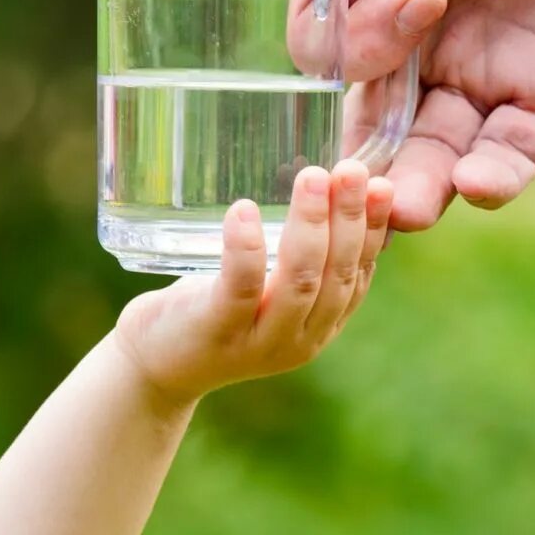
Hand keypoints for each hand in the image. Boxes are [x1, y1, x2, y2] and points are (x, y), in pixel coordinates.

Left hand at [113, 160, 393, 403]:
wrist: (153, 366)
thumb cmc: (211, 310)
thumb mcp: (264, 286)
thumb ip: (294, 254)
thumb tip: (322, 184)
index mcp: (320, 325)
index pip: (359, 274)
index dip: (374, 230)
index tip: (381, 184)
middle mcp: (300, 339)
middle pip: (337, 274)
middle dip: (350, 218)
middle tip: (351, 168)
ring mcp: (259, 341)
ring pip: (299, 280)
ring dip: (309, 225)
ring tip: (311, 176)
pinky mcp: (217, 332)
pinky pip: (241, 287)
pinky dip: (245, 247)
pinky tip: (243, 210)